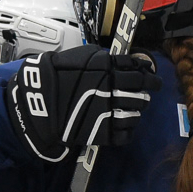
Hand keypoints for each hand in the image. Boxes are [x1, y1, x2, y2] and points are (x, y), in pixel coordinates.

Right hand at [3, 45, 160, 162]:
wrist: (39, 101)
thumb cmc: (58, 74)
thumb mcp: (83, 56)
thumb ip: (105, 59)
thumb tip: (124, 62)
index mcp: (109, 70)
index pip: (140, 73)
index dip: (149, 76)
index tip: (153, 79)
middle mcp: (112, 91)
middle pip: (141, 94)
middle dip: (146, 94)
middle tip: (145, 95)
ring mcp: (108, 113)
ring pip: (136, 114)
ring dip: (136, 112)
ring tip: (132, 110)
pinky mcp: (102, 133)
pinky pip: (126, 135)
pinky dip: (127, 130)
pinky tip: (123, 125)